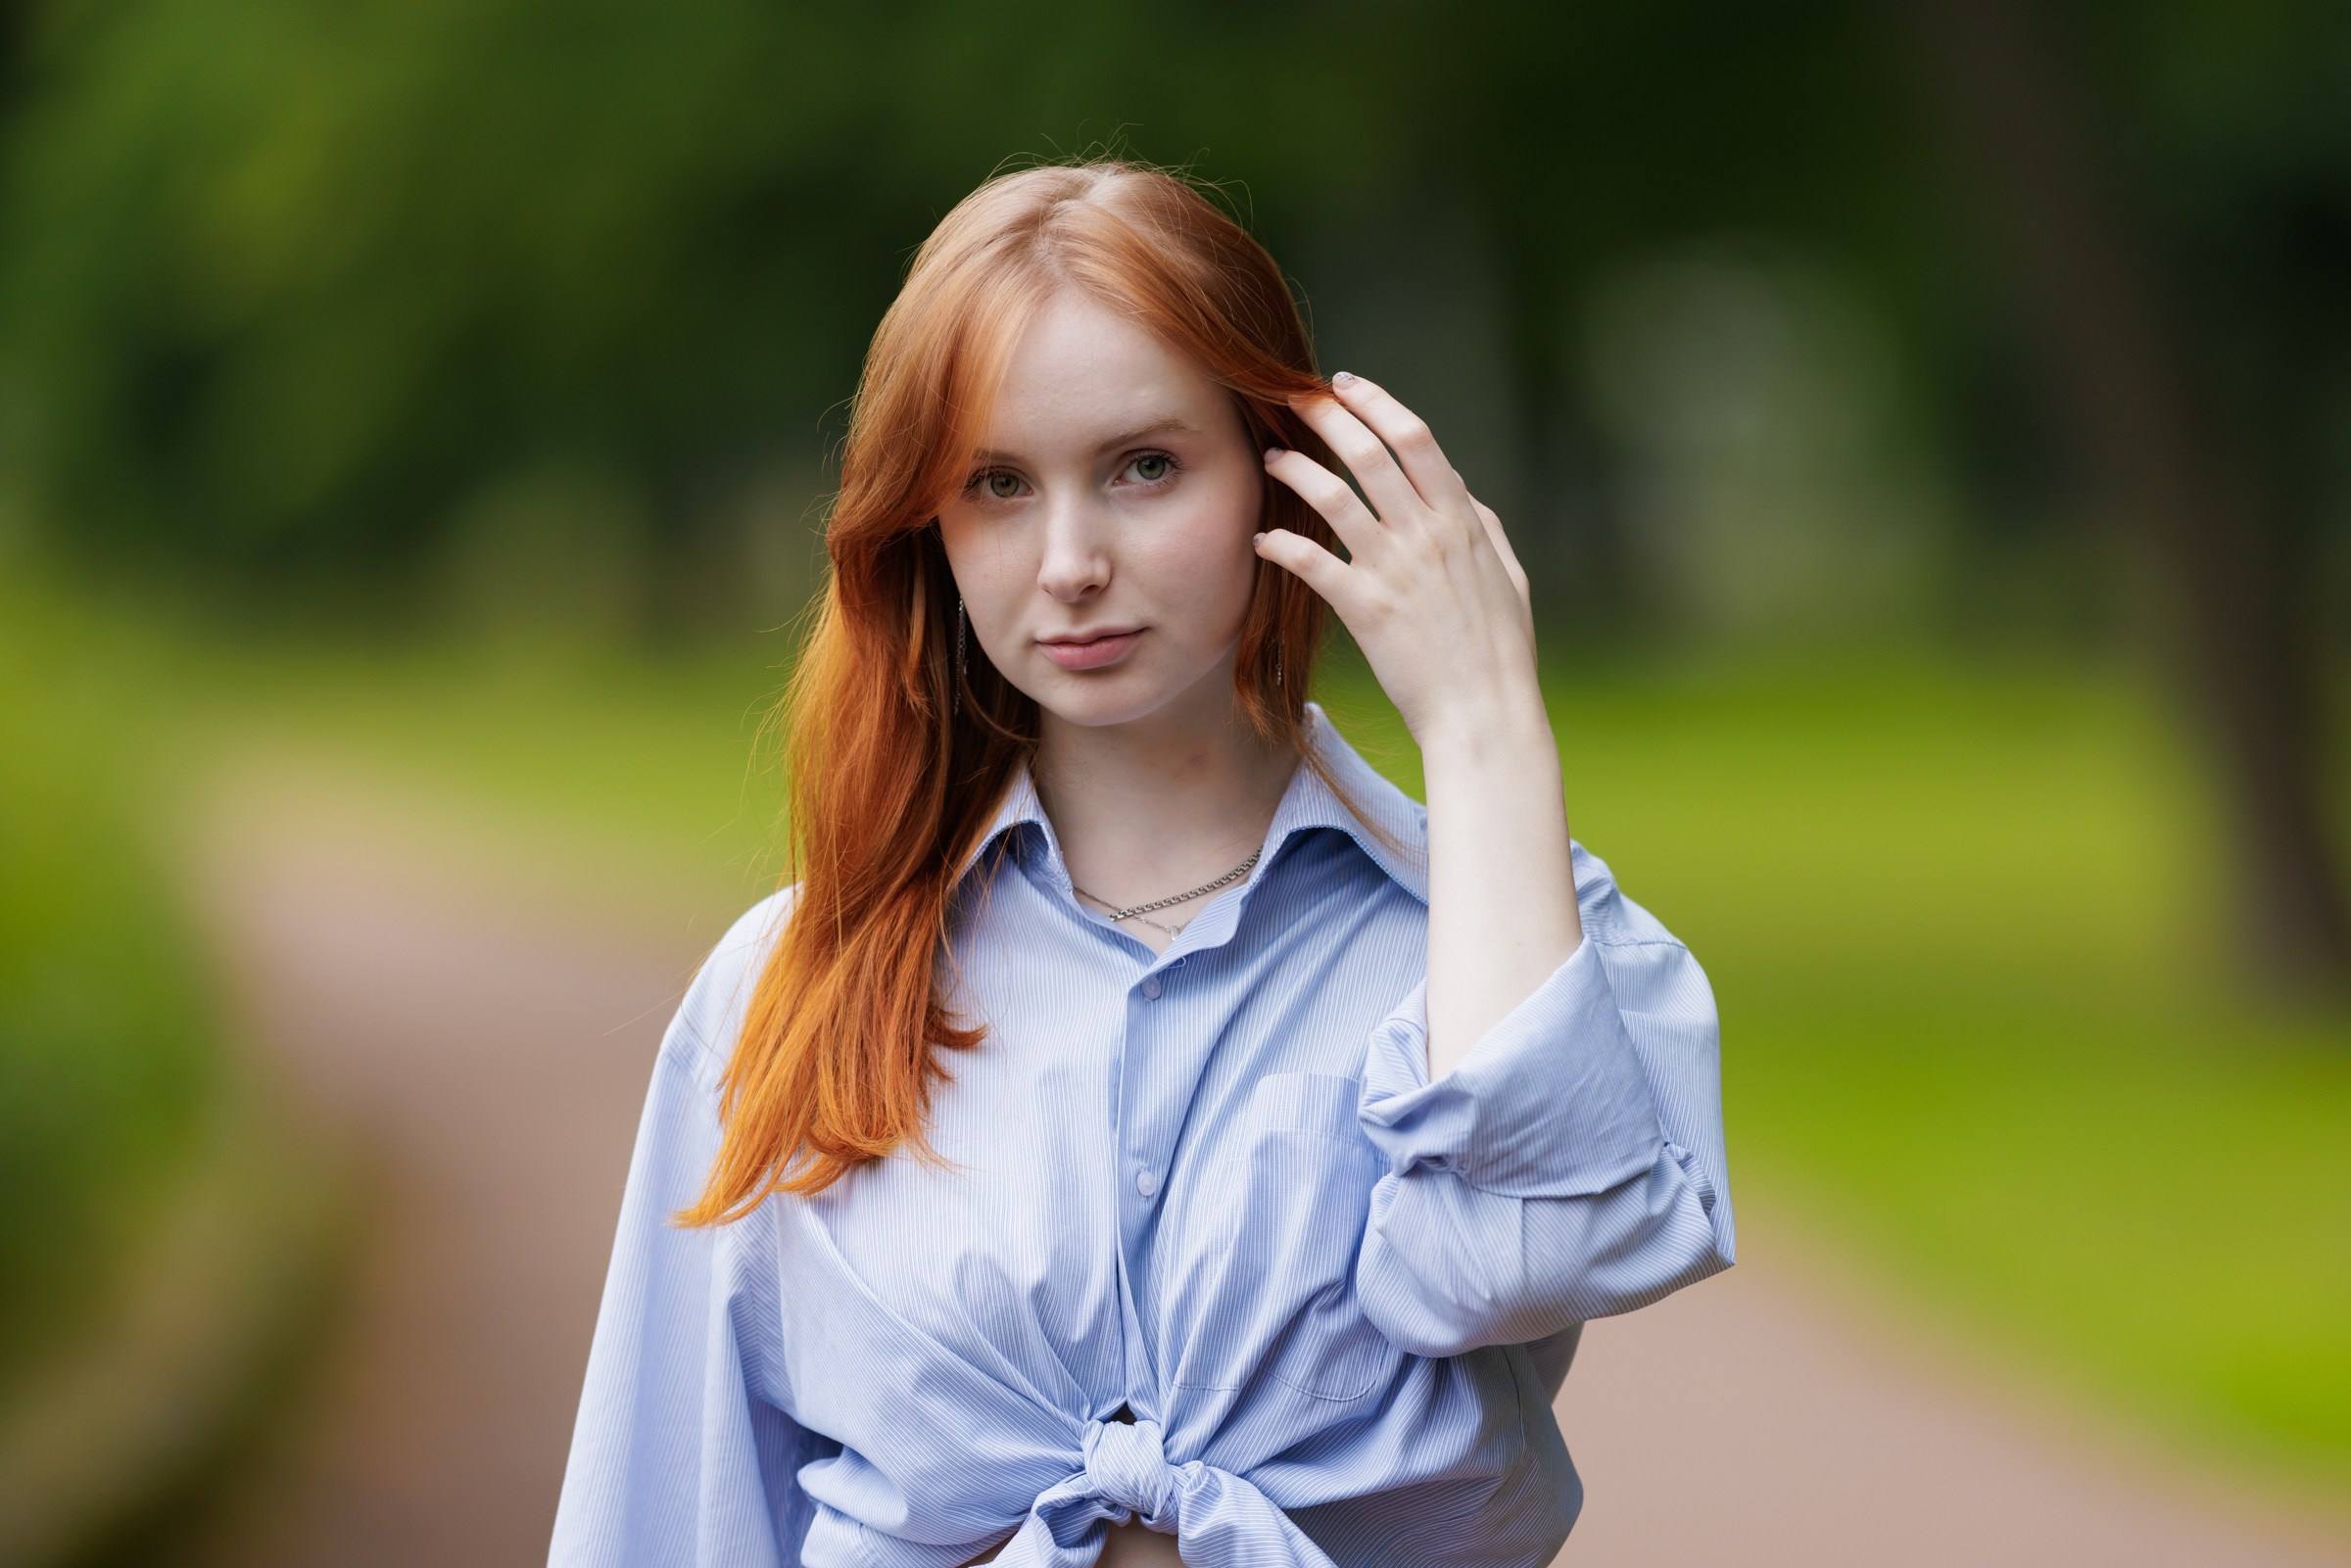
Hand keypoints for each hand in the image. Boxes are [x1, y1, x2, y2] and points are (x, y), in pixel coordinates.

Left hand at [1253, 372, 1540, 747]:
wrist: (1484, 712)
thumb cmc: (1500, 650)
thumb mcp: (1508, 576)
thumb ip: (1483, 526)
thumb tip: (1461, 493)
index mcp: (1462, 519)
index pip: (1415, 438)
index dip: (1376, 402)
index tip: (1345, 384)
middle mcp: (1427, 534)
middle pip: (1368, 452)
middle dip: (1325, 416)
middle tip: (1292, 399)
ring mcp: (1395, 569)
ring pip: (1332, 497)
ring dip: (1295, 469)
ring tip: (1271, 458)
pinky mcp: (1365, 608)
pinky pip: (1311, 563)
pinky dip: (1281, 544)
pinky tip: (1262, 537)